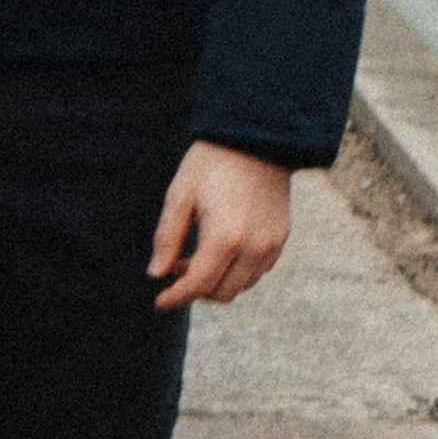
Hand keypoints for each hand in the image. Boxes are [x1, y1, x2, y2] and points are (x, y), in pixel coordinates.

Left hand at [148, 141, 290, 312]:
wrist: (256, 136)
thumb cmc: (212, 162)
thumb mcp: (180, 195)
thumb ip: (168, 238)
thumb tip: (156, 274)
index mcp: (225, 237)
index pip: (198, 285)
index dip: (175, 298)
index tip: (159, 302)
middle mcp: (253, 247)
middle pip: (221, 293)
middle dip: (196, 289)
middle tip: (177, 266)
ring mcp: (271, 244)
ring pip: (241, 286)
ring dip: (217, 281)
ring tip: (197, 256)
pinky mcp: (281, 237)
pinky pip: (258, 271)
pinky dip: (238, 271)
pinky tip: (222, 250)